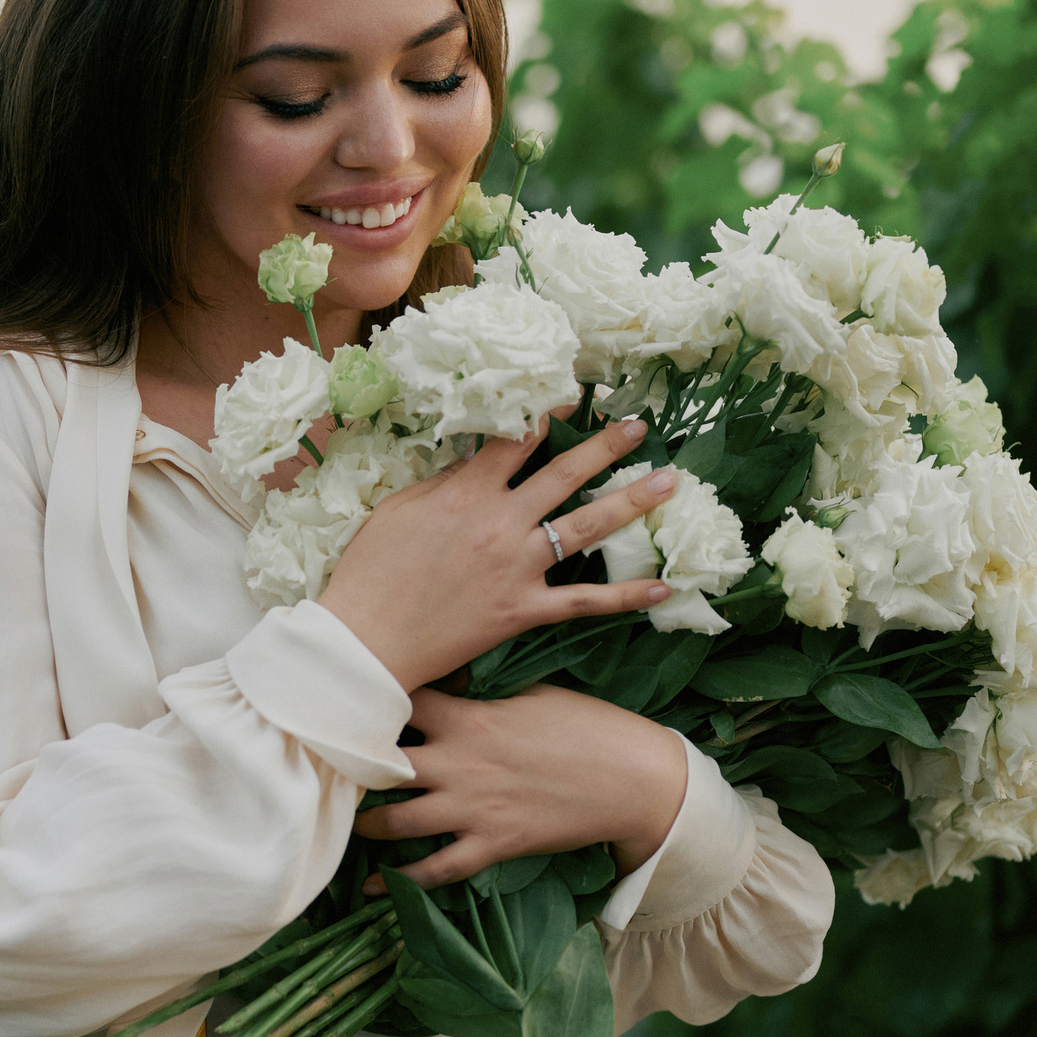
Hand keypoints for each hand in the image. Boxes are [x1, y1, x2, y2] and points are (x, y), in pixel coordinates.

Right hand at [317, 415, 677, 691]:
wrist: (366, 640)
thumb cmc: (369, 572)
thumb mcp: (398, 510)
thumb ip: (443, 483)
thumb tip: (477, 462)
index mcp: (465, 494)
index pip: (516, 441)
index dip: (547, 413)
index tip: (576, 396)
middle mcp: (500, 524)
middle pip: (564, 474)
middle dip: (607, 446)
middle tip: (641, 427)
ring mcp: (517, 568)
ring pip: (586, 528)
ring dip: (631, 502)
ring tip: (670, 482)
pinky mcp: (522, 610)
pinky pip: (583, 602)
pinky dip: (624, 597)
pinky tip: (662, 587)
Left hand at [352, 684, 687, 891]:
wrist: (632, 779)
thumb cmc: (586, 726)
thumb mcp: (530, 693)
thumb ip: (481, 697)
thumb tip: (449, 689)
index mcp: (469, 718)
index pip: (400, 704)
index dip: (372, 705)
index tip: (350, 708)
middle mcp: (460, 764)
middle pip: (382, 766)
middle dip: (354, 769)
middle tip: (332, 770)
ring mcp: (472, 809)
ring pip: (397, 822)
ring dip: (368, 824)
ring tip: (349, 822)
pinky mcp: (492, 846)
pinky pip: (435, 870)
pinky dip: (401, 881)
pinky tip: (374, 885)